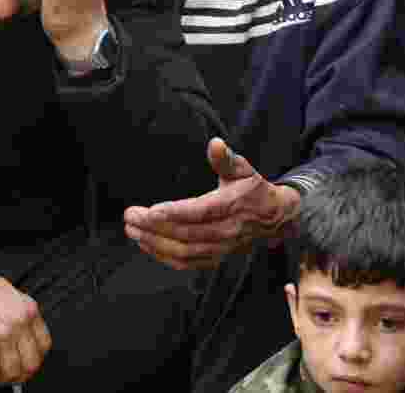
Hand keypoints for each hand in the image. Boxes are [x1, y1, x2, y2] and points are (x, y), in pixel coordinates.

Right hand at [0, 247, 51, 388]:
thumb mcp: (4, 292)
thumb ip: (16, 313)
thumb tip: (19, 335)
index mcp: (27, 308)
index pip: (44, 345)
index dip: (33, 360)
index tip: (23, 365)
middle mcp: (19, 321)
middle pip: (31, 363)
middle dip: (19, 375)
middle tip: (7, 377)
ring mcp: (2, 333)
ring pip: (12, 372)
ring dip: (1, 380)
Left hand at [123, 137, 301, 269]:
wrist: (274, 218)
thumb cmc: (252, 189)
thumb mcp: (243, 169)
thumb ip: (226, 158)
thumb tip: (215, 143)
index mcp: (231, 206)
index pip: (200, 212)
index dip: (175, 213)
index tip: (150, 210)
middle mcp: (226, 231)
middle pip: (186, 234)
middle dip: (155, 226)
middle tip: (130, 216)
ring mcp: (220, 248)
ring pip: (183, 251)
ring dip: (154, 242)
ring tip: (131, 229)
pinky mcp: (215, 258)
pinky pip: (187, 262)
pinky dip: (163, 256)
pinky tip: (145, 243)